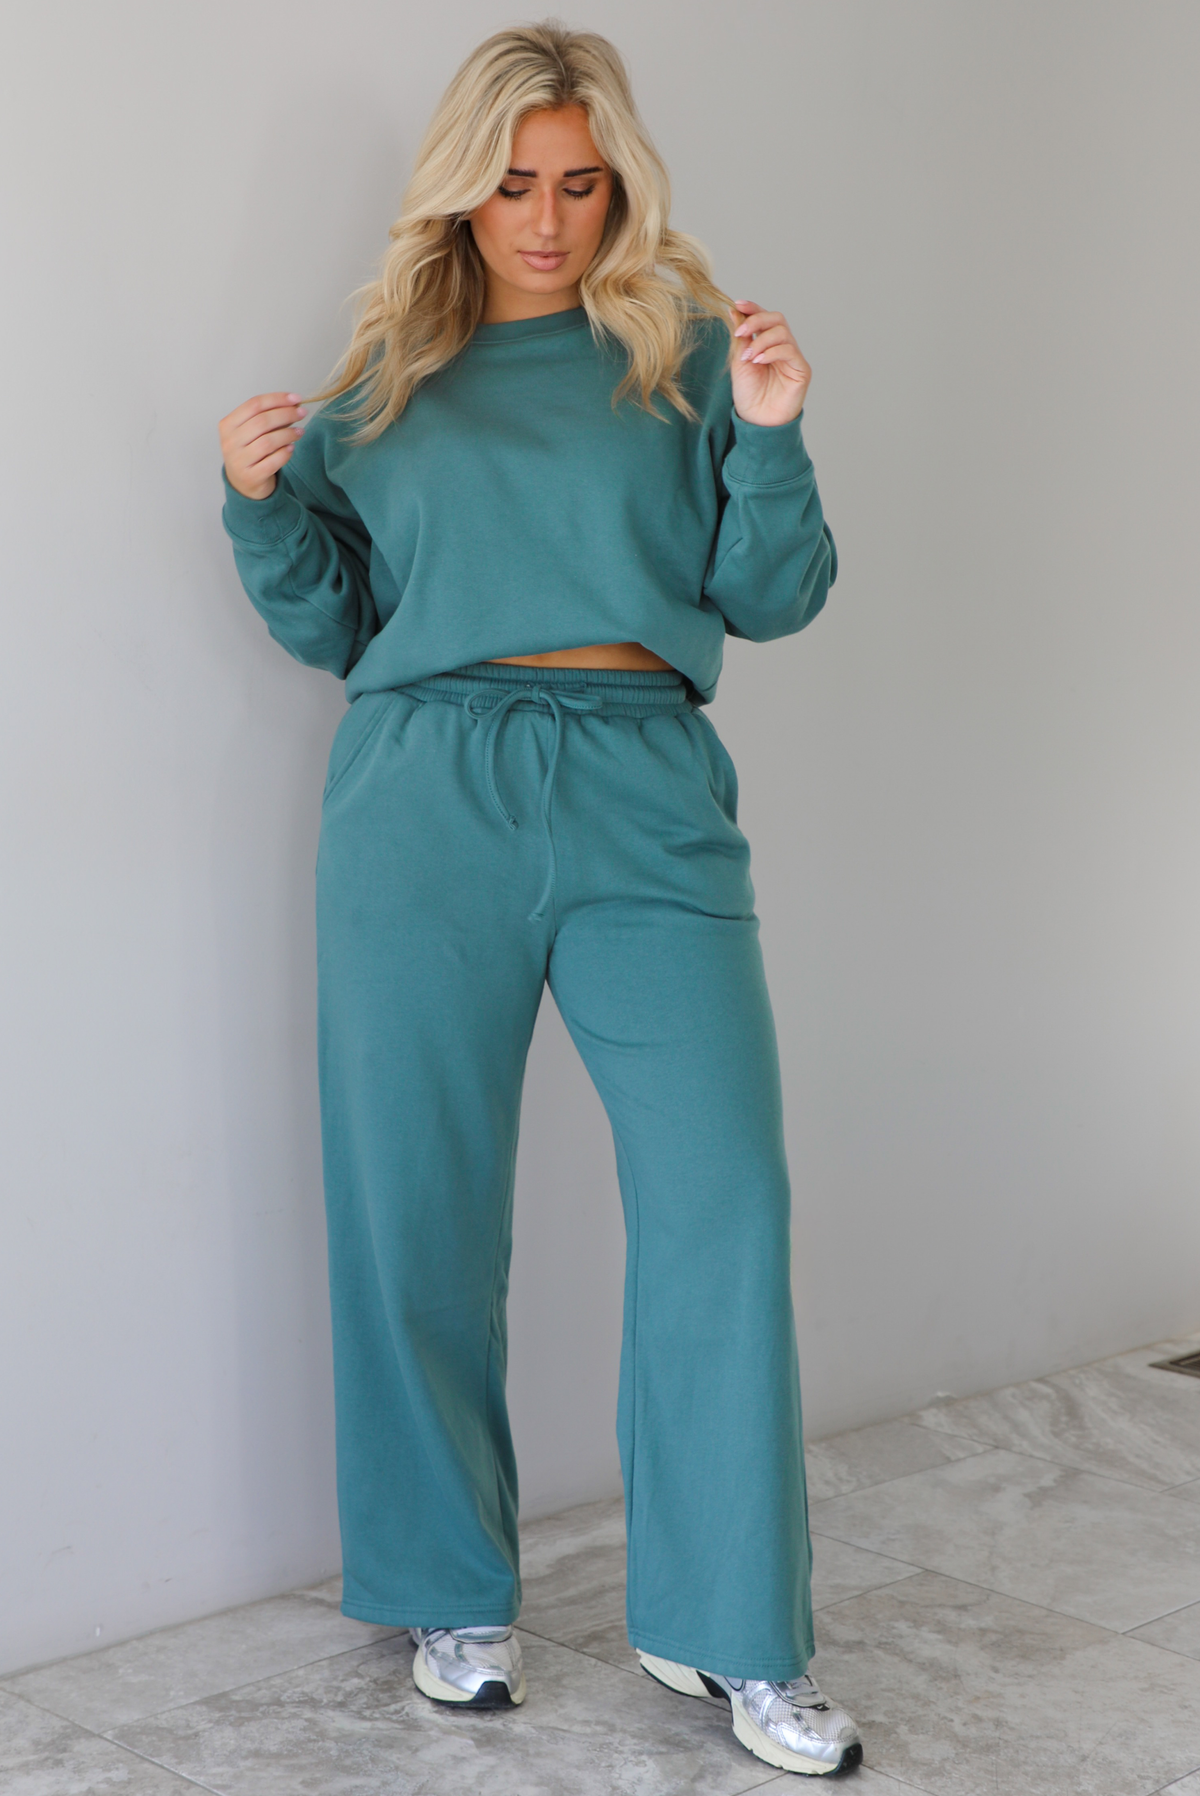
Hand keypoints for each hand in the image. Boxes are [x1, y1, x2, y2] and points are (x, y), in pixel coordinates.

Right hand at [219, 391, 306, 499]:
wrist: (243, 483)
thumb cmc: (251, 451)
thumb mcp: (253, 431)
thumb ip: (269, 417)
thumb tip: (294, 404)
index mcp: (228, 425)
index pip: (254, 405)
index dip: (277, 399)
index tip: (296, 398)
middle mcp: (230, 442)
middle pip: (261, 421)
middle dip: (286, 414)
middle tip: (302, 413)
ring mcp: (239, 461)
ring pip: (268, 442)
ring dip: (288, 434)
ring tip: (300, 431)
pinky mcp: (251, 477)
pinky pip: (272, 462)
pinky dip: (285, 453)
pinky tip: (291, 448)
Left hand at [728, 301, 810, 427]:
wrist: (757, 421)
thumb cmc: (749, 394)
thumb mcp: (739, 361)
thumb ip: (739, 337)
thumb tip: (734, 310)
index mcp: (767, 343)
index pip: (764, 317)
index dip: (753, 308)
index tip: (738, 304)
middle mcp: (783, 347)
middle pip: (777, 319)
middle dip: (756, 321)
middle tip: (740, 333)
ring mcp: (793, 358)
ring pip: (783, 333)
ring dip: (761, 340)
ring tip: (748, 356)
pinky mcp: (801, 370)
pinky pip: (790, 351)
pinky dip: (772, 352)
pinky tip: (758, 361)